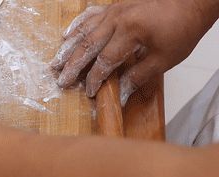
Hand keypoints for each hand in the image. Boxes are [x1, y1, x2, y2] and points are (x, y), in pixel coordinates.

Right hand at [51, 0, 218, 104]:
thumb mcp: (165, 58)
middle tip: (61, 81)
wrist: (193, 0)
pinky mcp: (115, 5)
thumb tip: (121, 95)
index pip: (104, 61)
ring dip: (68, 48)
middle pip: (87, 46)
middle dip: (73, 67)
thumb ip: (139, 76)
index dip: (95, 79)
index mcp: (130, 31)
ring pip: (83, 30)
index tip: (89, 92)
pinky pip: (90, 14)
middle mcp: (117, 19)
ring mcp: (113, 10)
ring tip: (56, 63)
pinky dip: (77, 25)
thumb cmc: (183, 28)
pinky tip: (66, 35)